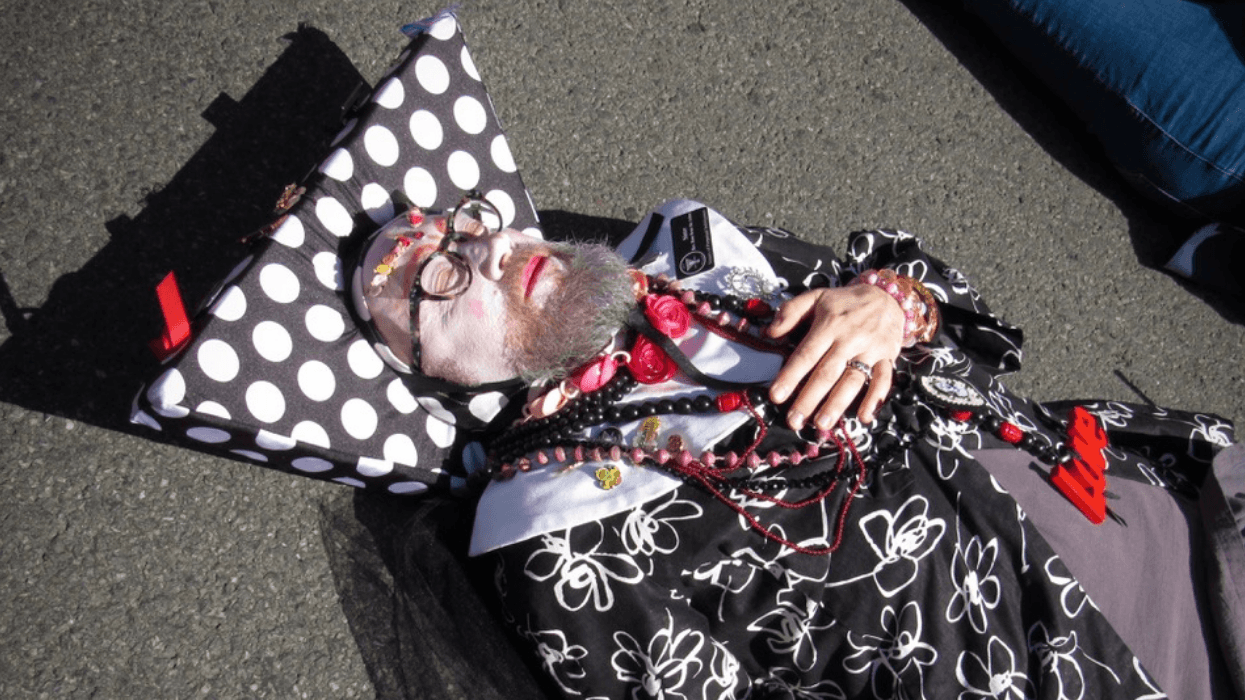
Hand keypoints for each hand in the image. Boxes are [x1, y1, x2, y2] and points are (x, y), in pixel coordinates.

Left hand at [765, 285, 904, 428]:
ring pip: (853, 380)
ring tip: (821, 424)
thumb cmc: (844, 302)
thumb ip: (790, 312)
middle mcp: (849, 339)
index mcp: (829, 325)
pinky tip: (864, 417)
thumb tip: (770, 333)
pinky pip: (883, 380)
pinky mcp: (887, 358)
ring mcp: (870, 350)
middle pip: (827, 373)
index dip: (790, 376)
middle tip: (794, 421)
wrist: (886, 296)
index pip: (806, 354)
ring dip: (837, 404)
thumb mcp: (815, 297)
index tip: (776, 396)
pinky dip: (875, 399)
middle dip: (809, 399)